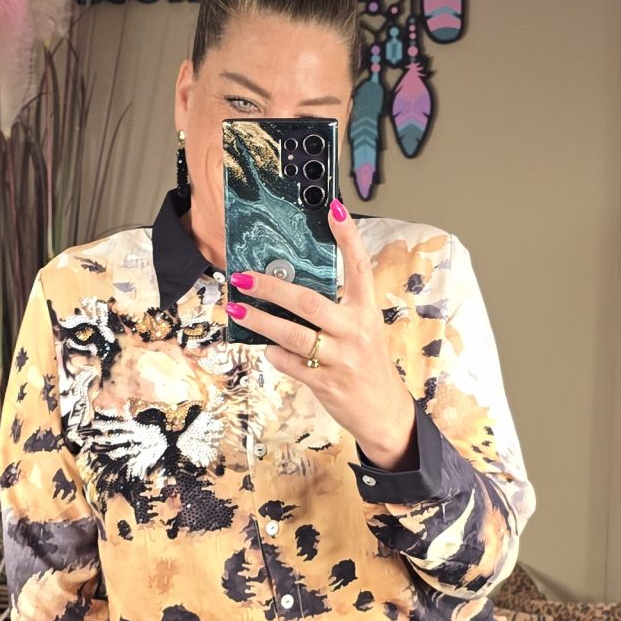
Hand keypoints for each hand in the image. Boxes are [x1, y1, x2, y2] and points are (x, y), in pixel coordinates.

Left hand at [226, 199, 417, 468]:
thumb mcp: (361, 330)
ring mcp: (341, 358)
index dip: (348, 237)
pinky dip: (274, 354)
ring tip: (237, 309)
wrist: (384, 411)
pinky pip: (291, 364)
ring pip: (293, 335)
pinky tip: (265, 347)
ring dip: (260, 321)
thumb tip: (290, 288)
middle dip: (272, 287)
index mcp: (366, 311)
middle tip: (244, 277)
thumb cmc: (366, 364)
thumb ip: (335, 310)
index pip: (359, 266)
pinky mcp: (327, 383)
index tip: (334, 209)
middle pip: (309, 302)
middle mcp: (355, 331)